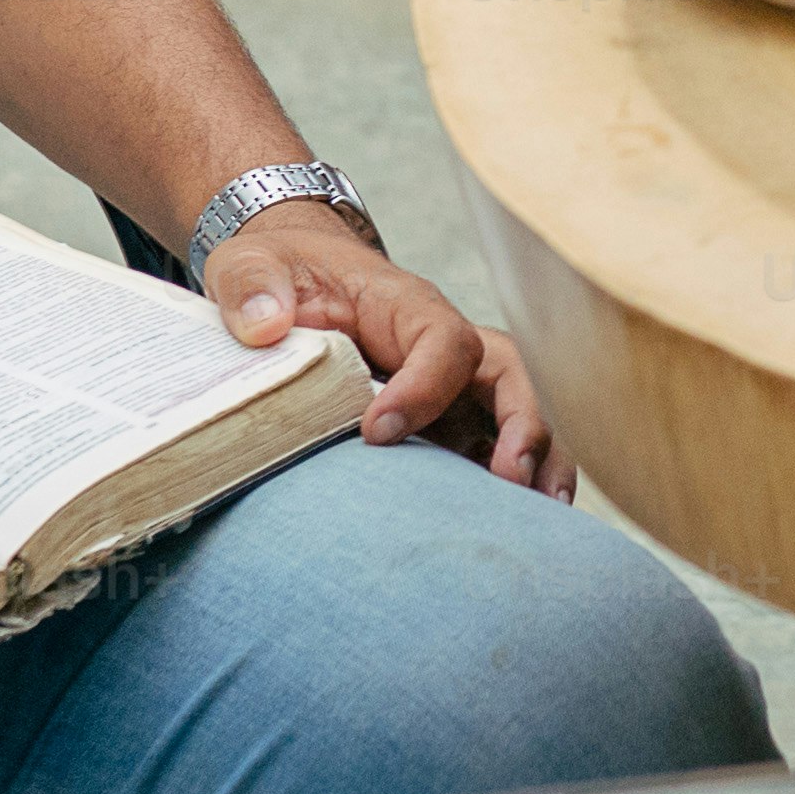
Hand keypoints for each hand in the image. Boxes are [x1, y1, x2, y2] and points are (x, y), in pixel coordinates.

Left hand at [208, 213, 563, 497]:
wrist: (290, 283)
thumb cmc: (280, 272)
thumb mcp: (250, 265)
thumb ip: (251, 288)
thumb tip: (265, 326)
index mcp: (404, 306)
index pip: (443, 340)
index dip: (423, 385)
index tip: (376, 432)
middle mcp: (444, 347)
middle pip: (509, 376)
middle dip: (522, 424)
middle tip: (509, 479)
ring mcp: (451, 388)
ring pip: (515, 415)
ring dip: (537, 461)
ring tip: (544, 518)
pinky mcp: (444, 422)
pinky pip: (490, 448)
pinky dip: (512, 484)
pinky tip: (520, 529)